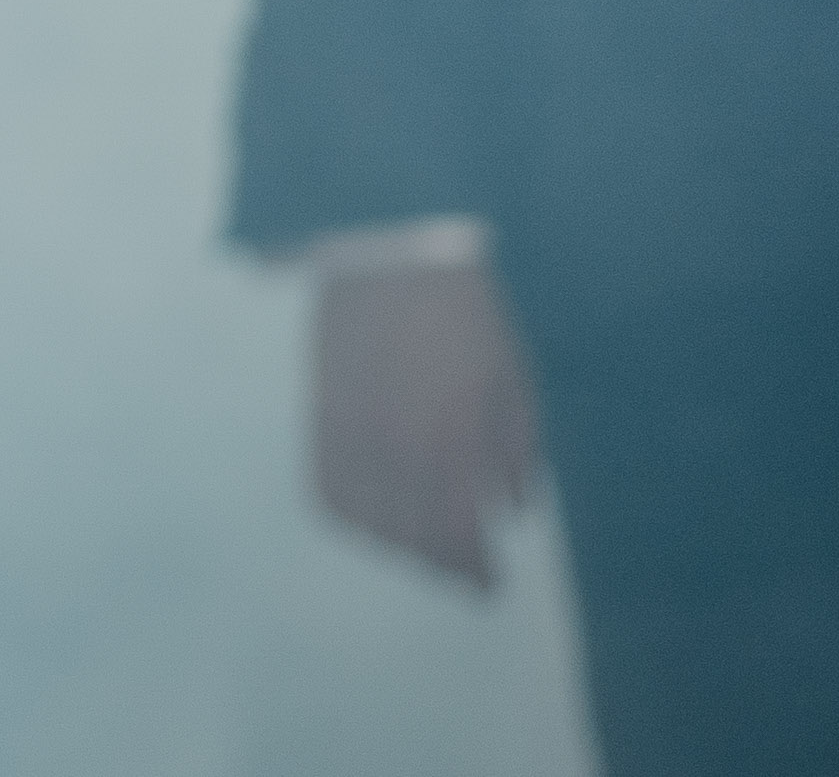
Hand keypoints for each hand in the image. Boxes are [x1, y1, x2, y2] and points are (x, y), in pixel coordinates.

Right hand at [308, 255, 541, 586]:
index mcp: (456, 442)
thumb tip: (511, 512)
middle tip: (463, 576)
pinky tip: (372, 516)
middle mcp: (399, 450)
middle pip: (415, 544)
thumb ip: (517, 452)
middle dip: (442, 569)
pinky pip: (326, 491)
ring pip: (367, 526)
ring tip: (421, 547)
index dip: (477, 575)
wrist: (386, 248)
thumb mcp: (514, 379)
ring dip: (397, 548)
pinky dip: (349, 517)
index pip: (462, 540)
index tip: (490, 588)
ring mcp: (353, 435)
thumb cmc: (464, 313)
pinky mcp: (321, 417)